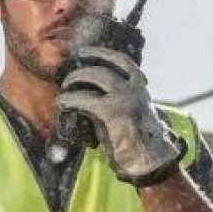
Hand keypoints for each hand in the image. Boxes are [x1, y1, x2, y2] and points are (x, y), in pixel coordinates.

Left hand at [57, 45, 183, 185]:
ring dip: (76, 79)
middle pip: (104, 67)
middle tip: (68, 78)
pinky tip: (63, 102)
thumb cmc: (135, 137)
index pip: (122, 60)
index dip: (101, 53)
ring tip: (65, 88)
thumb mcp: (126, 111)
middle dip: (82, 69)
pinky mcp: (114, 111)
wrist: (149, 159)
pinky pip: (86, 98)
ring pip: (96, 76)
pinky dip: (71, 98)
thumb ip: (110, 99)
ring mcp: (126, 97)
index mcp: (140, 85)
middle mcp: (135, 87)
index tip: (84, 52)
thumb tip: (83, 92)